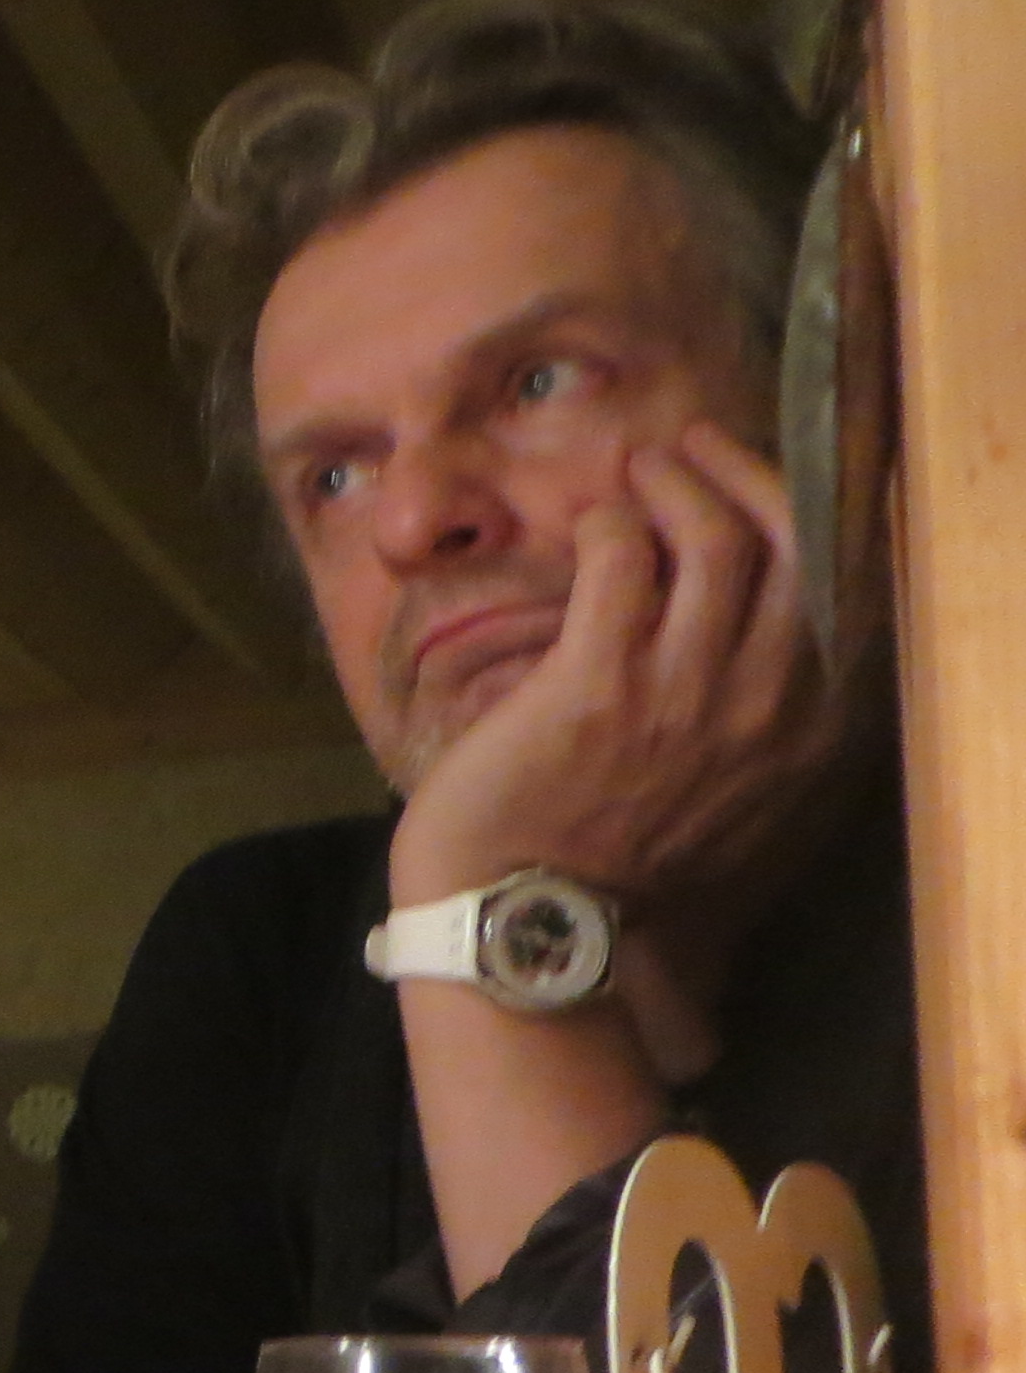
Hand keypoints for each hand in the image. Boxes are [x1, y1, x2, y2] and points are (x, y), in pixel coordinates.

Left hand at [392, 425, 831, 951]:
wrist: (527, 922)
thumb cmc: (615, 861)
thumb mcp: (735, 794)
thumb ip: (761, 715)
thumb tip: (748, 623)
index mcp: (813, 730)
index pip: (845, 584)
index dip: (805, 511)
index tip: (758, 480)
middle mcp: (768, 703)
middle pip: (789, 539)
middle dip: (741, 473)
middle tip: (688, 450)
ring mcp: (685, 690)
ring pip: (711, 536)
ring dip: (671, 484)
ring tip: (638, 473)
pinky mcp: (598, 682)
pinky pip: (621, 560)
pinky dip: (610, 524)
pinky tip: (592, 528)